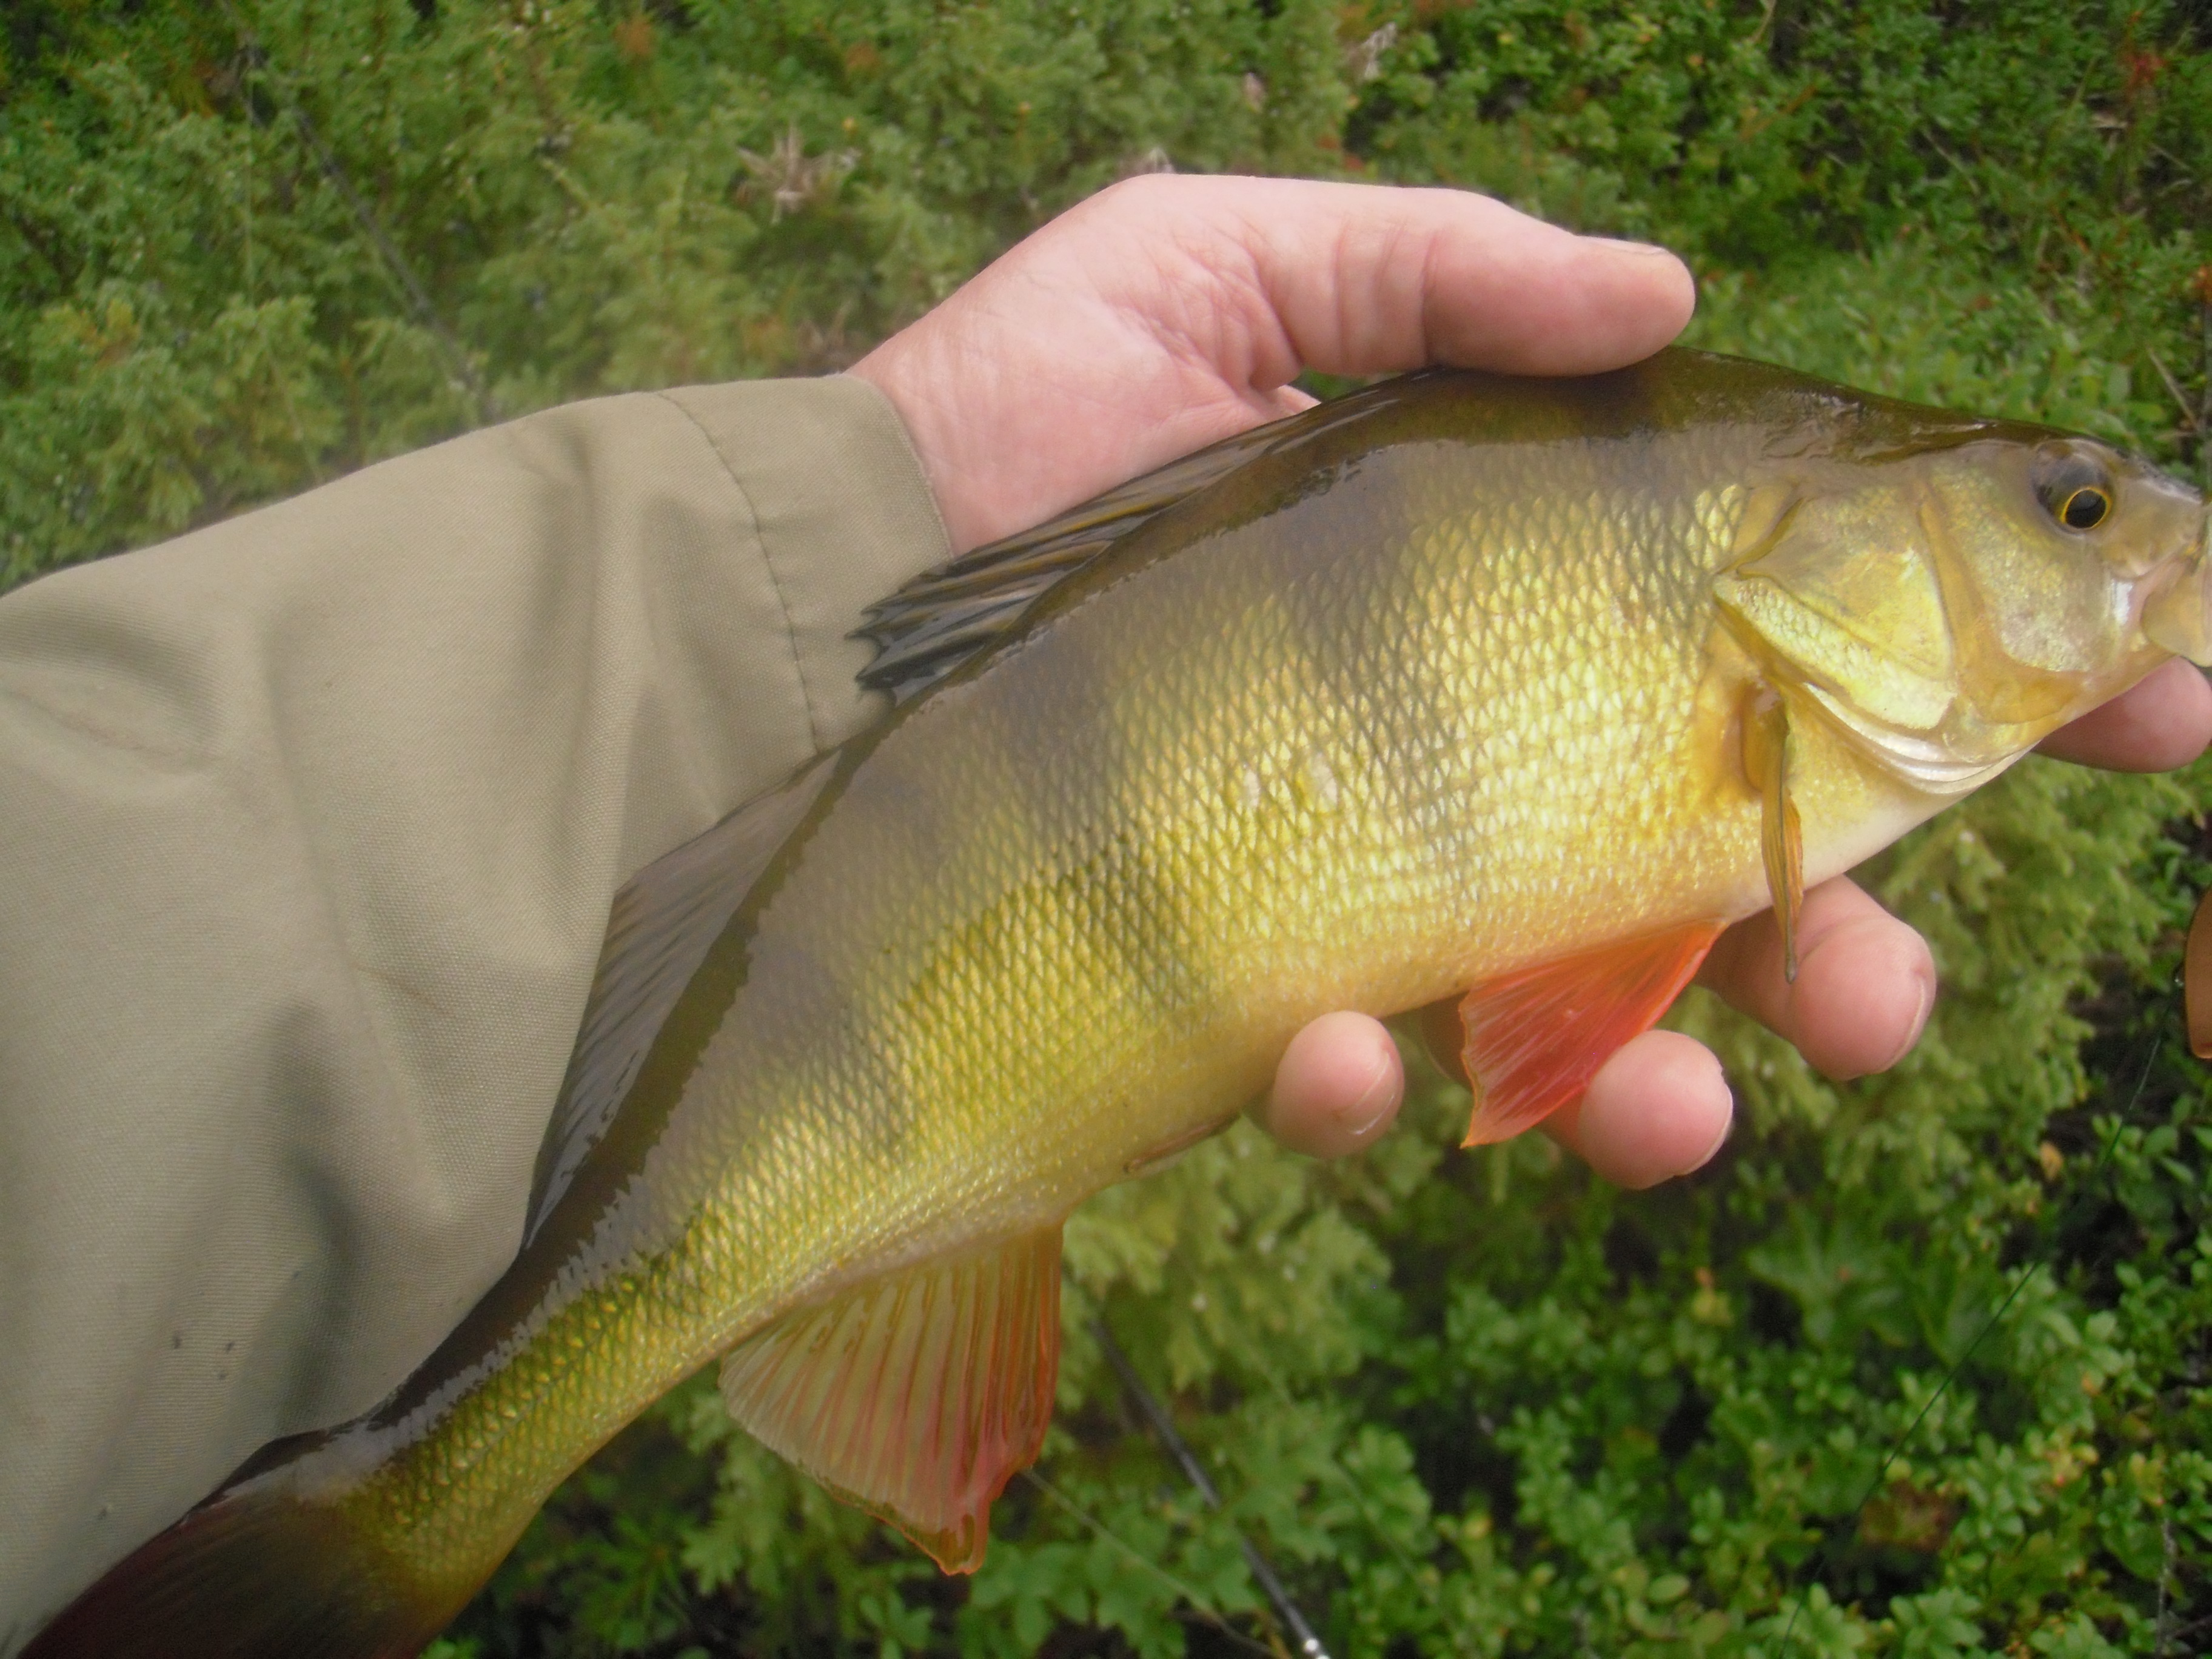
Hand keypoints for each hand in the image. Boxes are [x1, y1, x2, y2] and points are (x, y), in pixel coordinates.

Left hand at [852, 175, 2211, 1186]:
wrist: (815, 592)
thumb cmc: (1011, 411)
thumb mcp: (1224, 268)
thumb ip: (1444, 273)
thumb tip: (1677, 293)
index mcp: (1518, 581)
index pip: (1798, 641)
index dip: (1988, 689)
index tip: (2163, 715)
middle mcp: (1469, 747)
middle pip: (1721, 880)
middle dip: (1844, 957)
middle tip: (1895, 1009)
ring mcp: (1363, 890)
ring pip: (1577, 1029)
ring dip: (1663, 1087)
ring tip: (1683, 1116)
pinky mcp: (1240, 994)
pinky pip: (1355, 1083)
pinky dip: (1373, 1090)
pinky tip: (1344, 1057)